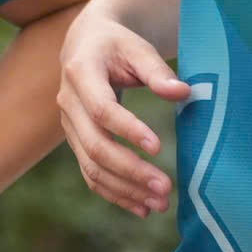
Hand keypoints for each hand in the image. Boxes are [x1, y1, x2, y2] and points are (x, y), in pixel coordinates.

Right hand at [57, 6, 190, 216]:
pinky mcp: (76, 141)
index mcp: (80, 73)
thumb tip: (183, 93)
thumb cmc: (117, 44)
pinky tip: (142, 208)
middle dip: (130, 170)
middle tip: (165, 188)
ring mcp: (69, 126)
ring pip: (91, 166)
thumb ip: (157, 71)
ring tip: (160, 204)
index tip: (158, 147)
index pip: (102, 110)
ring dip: (125, 189)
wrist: (86, 44)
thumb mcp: (137, 47)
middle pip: (95, 145)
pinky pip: (91, 174)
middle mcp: (68, 102)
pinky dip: (114, 193)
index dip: (128, 130)